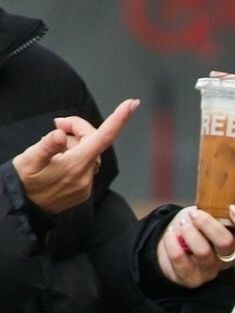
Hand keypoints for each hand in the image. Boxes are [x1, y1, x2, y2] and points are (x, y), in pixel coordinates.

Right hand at [12, 98, 139, 213]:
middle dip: (78, 129)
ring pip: (89, 152)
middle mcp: (86, 176)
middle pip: (94, 140)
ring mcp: (86, 185)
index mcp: (76, 164)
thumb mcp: (29, 159)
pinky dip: (75, 157)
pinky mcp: (83, 191)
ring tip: (53, 147)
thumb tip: (61, 135)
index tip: (132, 104)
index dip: (119, 119)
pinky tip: (58, 161)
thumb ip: (47, 145)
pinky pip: (85, 166)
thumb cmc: (24, 181)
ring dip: (74, 143)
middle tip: (57, 125)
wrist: (23, 208)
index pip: (103, 137)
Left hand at [156, 203, 234, 287]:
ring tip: (182, 223)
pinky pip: (181, 260)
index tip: (232, 208)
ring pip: (203, 252)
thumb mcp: (219, 219)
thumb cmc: (200, 229)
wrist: (175, 246)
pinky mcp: (189, 278)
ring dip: (189, 233)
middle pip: (226, 244)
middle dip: (209, 224)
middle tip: (195, 214)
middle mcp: (226, 259)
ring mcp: (208, 270)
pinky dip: (173, 243)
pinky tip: (171, 234)